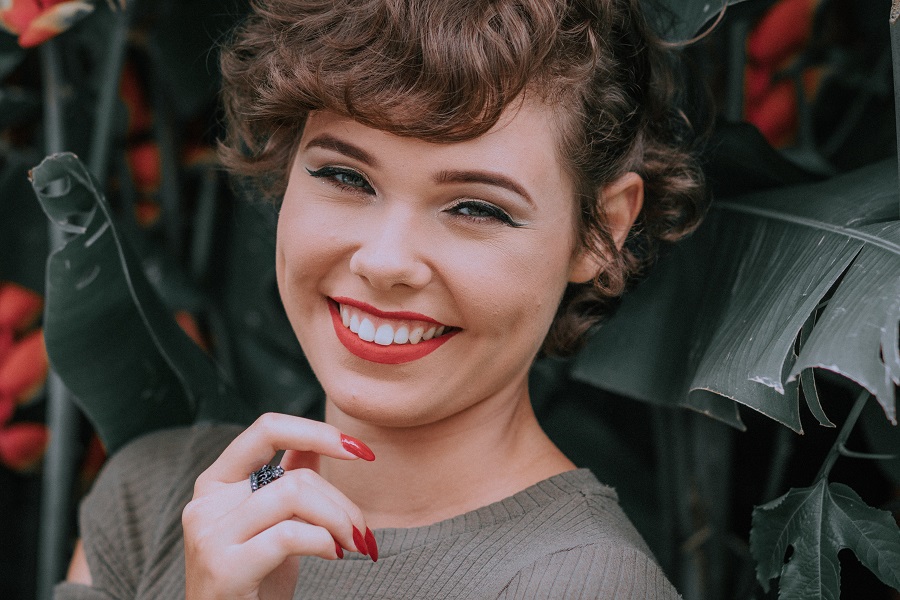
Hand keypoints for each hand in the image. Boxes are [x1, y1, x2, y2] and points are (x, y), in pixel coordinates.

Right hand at [182, 413, 375, 599]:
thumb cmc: (255, 581)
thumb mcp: (273, 524)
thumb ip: (286, 481)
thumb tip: (317, 444)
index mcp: (215, 481)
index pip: (268, 429)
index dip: (317, 432)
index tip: (360, 450)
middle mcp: (205, 501)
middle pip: (294, 474)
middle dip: (341, 501)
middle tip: (361, 531)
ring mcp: (211, 534)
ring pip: (294, 495)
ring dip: (339, 520)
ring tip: (353, 544)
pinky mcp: (224, 566)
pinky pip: (289, 534)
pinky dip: (323, 541)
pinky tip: (333, 555)